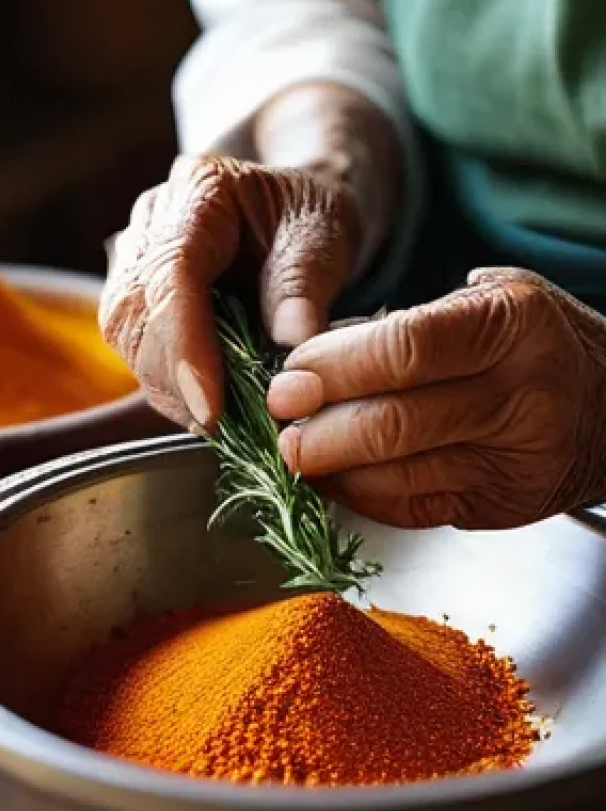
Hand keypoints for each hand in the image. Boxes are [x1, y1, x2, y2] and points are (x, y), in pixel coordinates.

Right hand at [101, 154, 358, 428]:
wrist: (287, 211)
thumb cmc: (306, 217)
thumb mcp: (326, 233)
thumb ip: (305, 283)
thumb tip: (291, 342)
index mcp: (200, 191)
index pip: (172, 274)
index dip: (185, 345)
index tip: (212, 407)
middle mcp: (150, 223)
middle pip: (136, 313)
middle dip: (176, 379)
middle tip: (228, 425)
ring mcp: (131, 261)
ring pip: (125, 339)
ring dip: (170, 389)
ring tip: (223, 418)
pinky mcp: (130, 299)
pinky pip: (134, 352)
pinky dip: (170, 387)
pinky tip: (207, 403)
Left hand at [268, 268, 605, 528]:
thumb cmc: (531, 343)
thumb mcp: (484, 303)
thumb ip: (401, 326)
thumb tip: (305, 361)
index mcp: (511, 324)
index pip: (404, 349)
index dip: (332, 367)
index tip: (288, 378)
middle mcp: (520, 395)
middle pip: (392, 422)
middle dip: (317, 429)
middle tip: (279, 424)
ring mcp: (512, 460)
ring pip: (394, 475)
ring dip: (328, 468)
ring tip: (296, 449)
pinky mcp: (499, 507)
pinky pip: (408, 507)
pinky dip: (356, 494)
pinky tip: (332, 475)